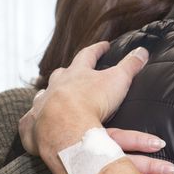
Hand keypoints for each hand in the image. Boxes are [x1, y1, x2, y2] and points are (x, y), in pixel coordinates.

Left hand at [19, 42, 149, 157]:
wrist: (63, 125)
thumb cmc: (91, 101)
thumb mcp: (117, 80)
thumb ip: (130, 65)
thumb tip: (143, 50)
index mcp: (76, 73)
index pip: (88, 55)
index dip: (97, 50)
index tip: (104, 46)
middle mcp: (55, 86)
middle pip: (60, 74)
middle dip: (67, 73)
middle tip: (72, 72)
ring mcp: (41, 105)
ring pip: (43, 96)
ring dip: (48, 96)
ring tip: (53, 98)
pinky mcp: (32, 126)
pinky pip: (30, 123)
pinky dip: (33, 123)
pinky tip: (35, 125)